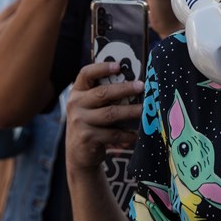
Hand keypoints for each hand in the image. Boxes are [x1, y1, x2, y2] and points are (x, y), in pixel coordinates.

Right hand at [66, 61, 143, 175]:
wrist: (79, 154)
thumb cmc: (92, 124)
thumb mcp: (92, 107)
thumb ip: (105, 95)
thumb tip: (135, 83)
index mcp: (77, 92)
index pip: (86, 74)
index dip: (101, 68)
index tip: (118, 66)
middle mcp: (75, 104)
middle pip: (102, 93)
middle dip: (124, 89)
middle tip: (142, 86)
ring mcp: (79, 121)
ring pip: (110, 113)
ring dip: (131, 111)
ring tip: (145, 109)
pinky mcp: (87, 137)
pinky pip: (113, 134)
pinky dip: (128, 134)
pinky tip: (137, 134)